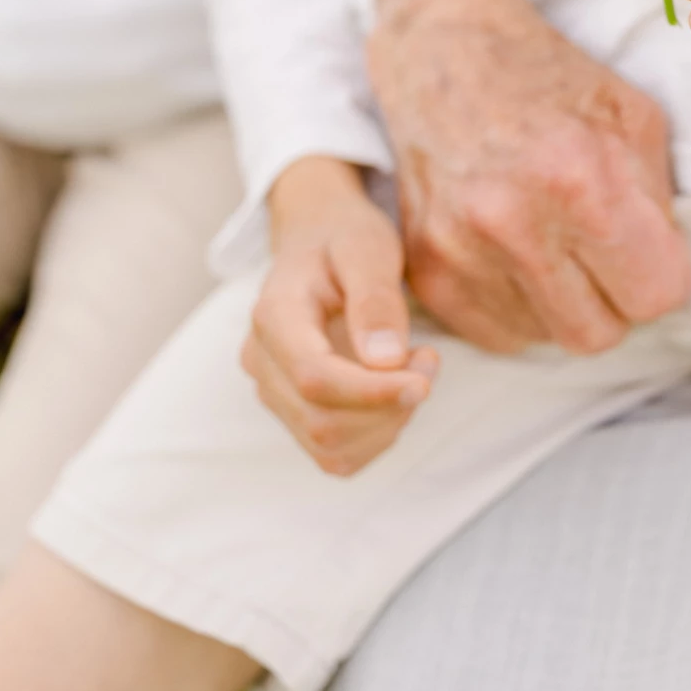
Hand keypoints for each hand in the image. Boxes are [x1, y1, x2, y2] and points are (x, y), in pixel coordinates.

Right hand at [243, 157, 437, 476]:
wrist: (318, 237)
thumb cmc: (344, 237)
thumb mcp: (367, 248)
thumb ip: (375, 300)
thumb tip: (385, 362)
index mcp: (274, 315)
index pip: (314, 378)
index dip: (372, 393)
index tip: (424, 380)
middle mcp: (261, 360)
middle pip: (322, 422)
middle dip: (388, 407)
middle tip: (428, 361)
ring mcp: (272, 390)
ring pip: (330, 447)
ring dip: (387, 424)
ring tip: (415, 369)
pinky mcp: (292, 410)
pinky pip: (335, 453)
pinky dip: (377, 435)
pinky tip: (395, 390)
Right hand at [368, 0, 690, 356]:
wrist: (444, 52)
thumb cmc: (551, 80)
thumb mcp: (633, 117)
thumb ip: (659, 202)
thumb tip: (667, 271)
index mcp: (580, 178)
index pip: (655, 295)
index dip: (661, 272)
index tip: (648, 246)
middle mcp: (513, 222)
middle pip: (600, 334)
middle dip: (614, 298)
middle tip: (603, 250)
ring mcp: (460, 251)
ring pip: (548, 339)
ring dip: (564, 303)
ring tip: (553, 240)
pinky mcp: (426, 272)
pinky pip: (498, 337)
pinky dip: (518, 307)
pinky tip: (515, 251)